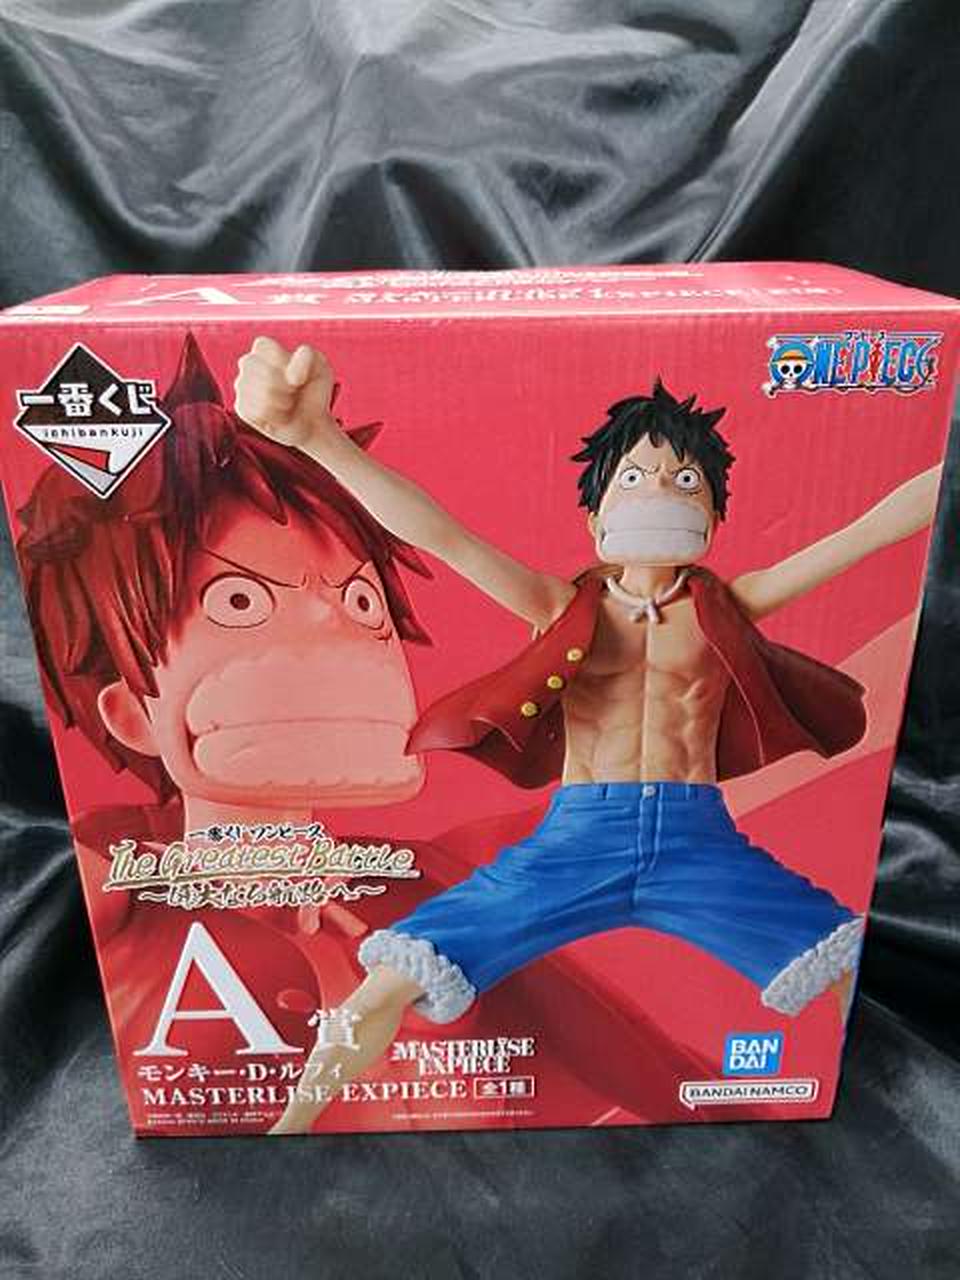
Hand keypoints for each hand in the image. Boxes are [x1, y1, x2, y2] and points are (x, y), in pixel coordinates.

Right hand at [233, 336, 340, 453]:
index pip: (263, 346)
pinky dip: (275, 417)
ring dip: (283, 403)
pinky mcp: (242, 408)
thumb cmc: (314, 390)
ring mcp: (242, 386)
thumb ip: (306, 357)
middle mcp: (248, 363)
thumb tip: (290, 376)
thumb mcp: (320, 366)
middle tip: (294, 392)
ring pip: (262, 394)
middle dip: (286, 387)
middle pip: (263, 372)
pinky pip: (257, 412)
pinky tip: (280, 416)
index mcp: (264, 348)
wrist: (313, 422)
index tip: (298, 375)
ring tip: (288, 404)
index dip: (282, 362)